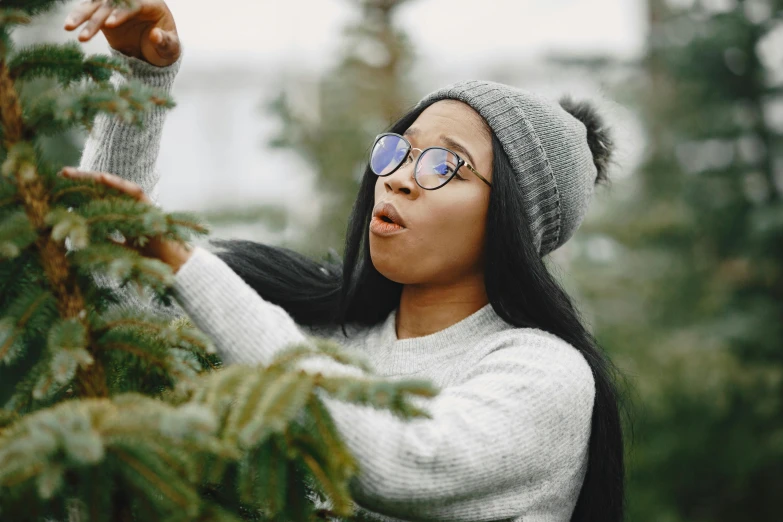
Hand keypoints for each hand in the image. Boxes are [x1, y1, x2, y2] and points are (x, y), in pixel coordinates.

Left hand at [59, 167, 192, 272]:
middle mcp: (131, 209)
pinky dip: (119, 184)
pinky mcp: (150, 209)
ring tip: (74, 173)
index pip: (99, 201)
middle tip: (61, 173)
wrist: (175, 268)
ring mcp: (141, 207)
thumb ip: (106, 243)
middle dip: (83, 181)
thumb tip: (80, 242)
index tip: (60, 190)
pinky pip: (135, 192)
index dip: (82, 194)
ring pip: (115, 187)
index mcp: (122, 218)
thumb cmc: (152, 263)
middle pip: (104, 190)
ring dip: (94, 178)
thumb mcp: (121, 252)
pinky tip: (103, 177)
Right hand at [64, 0, 180, 66]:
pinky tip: (69, 25)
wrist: (156, 50)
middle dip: (96, 16)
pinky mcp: (105, 13)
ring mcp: (117, 7)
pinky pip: (90, 12)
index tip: (110, 24)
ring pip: (96, 6)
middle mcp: (132, 1)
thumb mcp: (170, 48)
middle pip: (111, 4)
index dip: (121, 13)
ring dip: (81, 16)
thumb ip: (165, 42)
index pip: (134, 5)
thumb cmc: (166, 47)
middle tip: (85, 33)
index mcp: (152, 5)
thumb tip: (155, 35)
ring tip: (68, 27)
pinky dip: (79, 17)